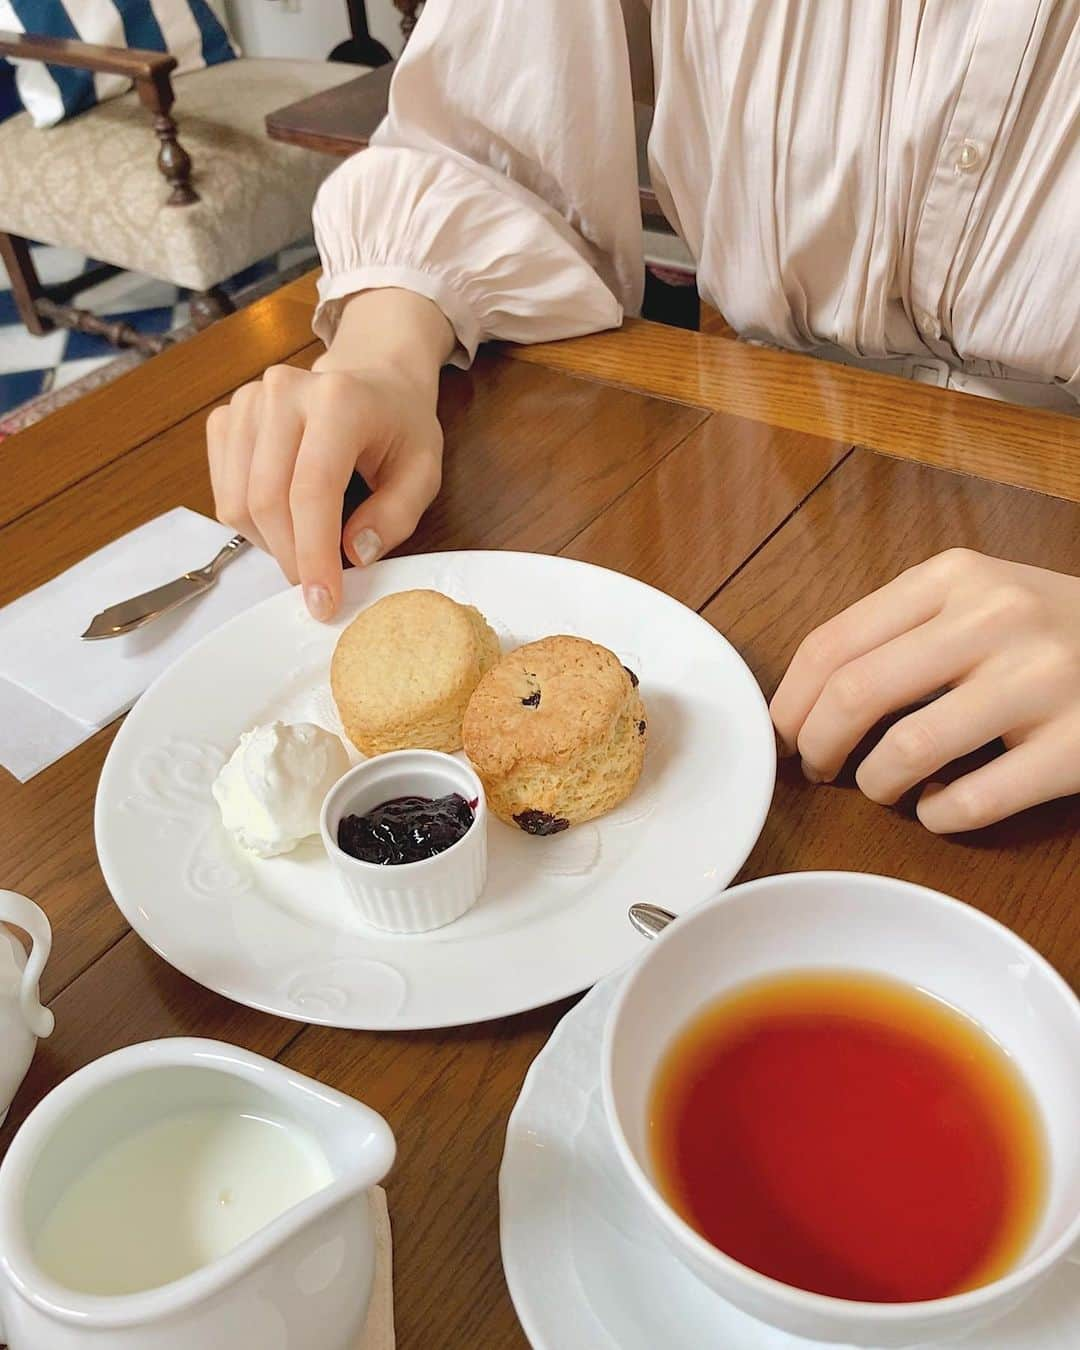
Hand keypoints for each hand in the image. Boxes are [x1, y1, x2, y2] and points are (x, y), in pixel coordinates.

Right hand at [206, 288, 453, 619]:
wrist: (373, 378)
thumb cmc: (399, 426)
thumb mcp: (422, 471)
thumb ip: (396, 516)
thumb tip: (354, 553)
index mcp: (339, 400)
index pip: (312, 490)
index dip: (313, 554)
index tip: (323, 602)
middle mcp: (284, 392)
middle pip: (266, 500)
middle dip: (290, 558)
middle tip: (317, 588)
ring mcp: (248, 401)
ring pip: (237, 502)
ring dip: (270, 544)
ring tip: (307, 547)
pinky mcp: (227, 417)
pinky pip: (223, 491)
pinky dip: (251, 524)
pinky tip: (286, 521)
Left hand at [770, 550, 1079, 832]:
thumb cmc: (1049, 630)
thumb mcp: (978, 598)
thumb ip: (900, 631)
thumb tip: (804, 700)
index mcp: (955, 577)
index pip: (834, 642)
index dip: (791, 701)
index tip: (783, 734)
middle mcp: (996, 618)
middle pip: (856, 692)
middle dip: (817, 745)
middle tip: (819, 769)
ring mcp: (1042, 680)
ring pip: (908, 750)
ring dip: (875, 783)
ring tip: (884, 787)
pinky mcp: (1078, 746)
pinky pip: (973, 801)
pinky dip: (938, 815)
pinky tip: (939, 807)